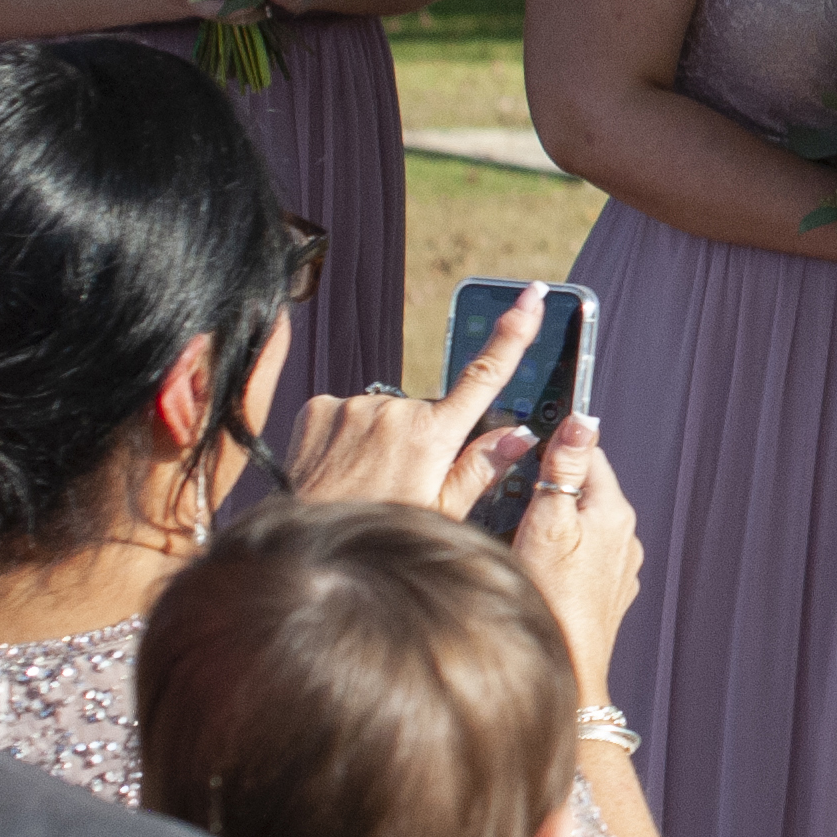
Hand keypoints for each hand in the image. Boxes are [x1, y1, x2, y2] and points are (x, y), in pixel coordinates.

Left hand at [266, 284, 545, 516]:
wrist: (306, 538)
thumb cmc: (380, 530)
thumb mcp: (441, 513)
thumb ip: (481, 468)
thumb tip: (520, 435)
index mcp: (433, 437)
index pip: (485, 375)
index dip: (513, 333)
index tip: (531, 298)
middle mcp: (396, 411)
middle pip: (429, 410)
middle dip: (427, 435)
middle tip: (406, 478)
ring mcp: (354, 405)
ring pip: (389, 412)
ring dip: (386, 436)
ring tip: (369, 476)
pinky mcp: (321, 406)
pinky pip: (351, 412)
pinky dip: (352, 433)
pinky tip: (344, 463)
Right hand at [502, 417, 644, 695]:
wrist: (566, 668)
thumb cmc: (551, 598)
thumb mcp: (548, 522)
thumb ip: (565, 469)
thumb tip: (582, 420)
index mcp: (614, 512)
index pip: (589, 456)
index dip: (555, 452)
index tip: (527, 455)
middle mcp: (626, 538)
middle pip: (585, 492)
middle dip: (552, 492)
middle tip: (513, 504)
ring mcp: (621, 568)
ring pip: (584, 527)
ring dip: (557, 526)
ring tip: (521, 541)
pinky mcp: (610, 595)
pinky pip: (585, 560)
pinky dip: (563, 558)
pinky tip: (538, 572)